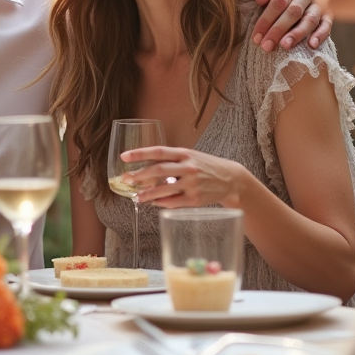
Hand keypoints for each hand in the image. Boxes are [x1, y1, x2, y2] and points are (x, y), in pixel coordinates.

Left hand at [119, 146, 247, 208]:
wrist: (231, 179)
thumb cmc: (205, 166)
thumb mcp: (190, 156)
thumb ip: (171, 160)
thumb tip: (146, 168)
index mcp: (185, 153)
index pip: (158, 151)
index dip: (140, 153)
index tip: (124, 156)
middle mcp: (188, 167)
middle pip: (158, 171)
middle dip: (139, 175)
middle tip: (126, 179)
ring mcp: (192, 184)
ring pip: (164, 190)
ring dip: (147, 194)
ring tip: (136, 196)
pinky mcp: (195, 199)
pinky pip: (173, 202)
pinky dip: (160, 203)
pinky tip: (153, 202)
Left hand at [250, 0, 331, 51]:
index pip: (279, 1)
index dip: (266, 19)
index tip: (256, 37)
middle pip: (294, 12)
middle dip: (278, 30)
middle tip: (267, 46)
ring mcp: (320, 2)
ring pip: (310, 19)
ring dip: (297, 35)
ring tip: (285, 46)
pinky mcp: (327, 14)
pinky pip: (326, 25)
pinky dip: (320, 35)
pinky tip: (311, 46)